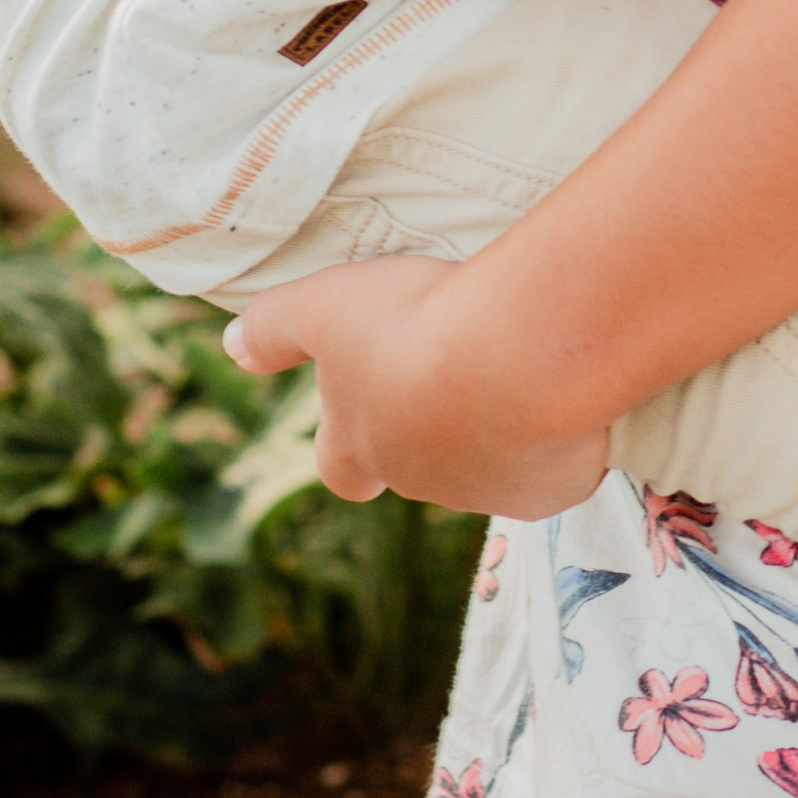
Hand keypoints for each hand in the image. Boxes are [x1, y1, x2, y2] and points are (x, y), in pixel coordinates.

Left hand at [222, 255, 610, 516]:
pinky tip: (565, 391)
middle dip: (431, 428)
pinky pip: (552, 466)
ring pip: (486, 468)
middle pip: (416, 465)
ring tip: (516, 366)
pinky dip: (556, 438)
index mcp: (360, 445)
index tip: (365, 411)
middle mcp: (418, 480)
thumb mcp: (324, 306)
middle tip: (455, 372)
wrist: (512, 358)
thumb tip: (232, 345)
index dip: (347, 442)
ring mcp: (487, 491)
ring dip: (495, 429)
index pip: (340, 467)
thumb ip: (274, 327)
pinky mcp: (550, 488)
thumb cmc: (409, 326)